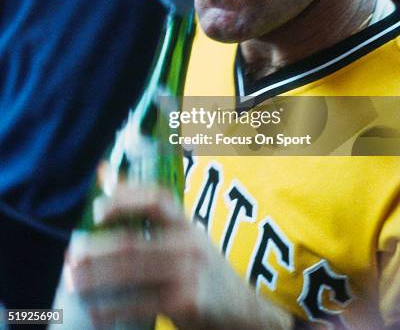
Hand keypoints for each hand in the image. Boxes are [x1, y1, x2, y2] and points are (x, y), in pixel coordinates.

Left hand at [67, 184, 293, 329]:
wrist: (243, 312)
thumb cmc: (202, 270)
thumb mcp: (184, 237)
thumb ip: (148, 213)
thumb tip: (105, 174)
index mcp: (187, 223)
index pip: (156, 199)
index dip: (125, 199)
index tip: (96, 210)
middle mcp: (190, 243)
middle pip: (133, 242)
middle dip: (95, 250)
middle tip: (71, 256)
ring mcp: (190, 274)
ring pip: (132, 274)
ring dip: (96, 279)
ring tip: (73, 282)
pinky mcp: (188, 303)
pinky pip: (141, 304)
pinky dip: (113, 308)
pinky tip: (95, 311)